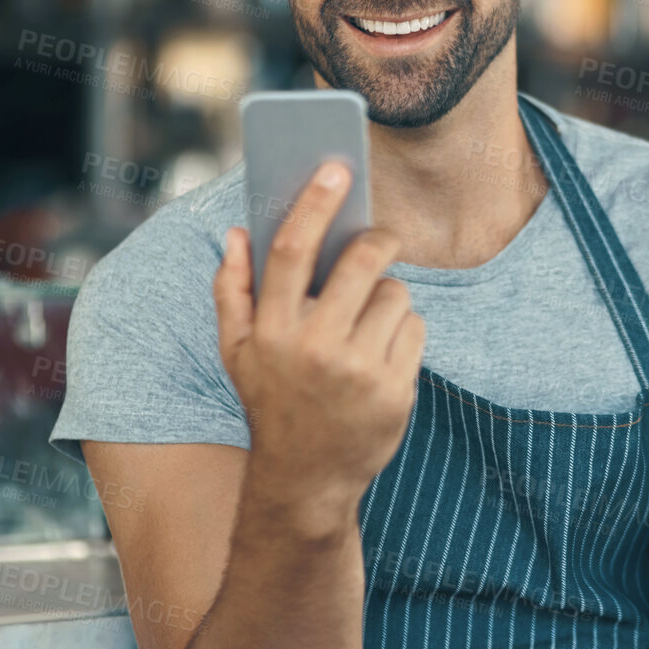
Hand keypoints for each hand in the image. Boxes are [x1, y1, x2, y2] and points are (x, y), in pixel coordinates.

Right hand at [214, 158, 426, 521]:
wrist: (307, 479)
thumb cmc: (273, 401)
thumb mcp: (238, 351)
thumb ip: (232, 289)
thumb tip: (239, 232)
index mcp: (272, 331)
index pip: (291, 251)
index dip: (314, 204)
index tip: (335, 169)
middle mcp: (315, 348)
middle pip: (361, 262)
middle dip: (377, 242)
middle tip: (377, 241)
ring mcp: (359, 371)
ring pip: (396, 293)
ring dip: (387, 296)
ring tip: (366, 322)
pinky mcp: (396, 390)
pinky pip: (416, 328)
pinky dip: (404, 331)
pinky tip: (382, 353)